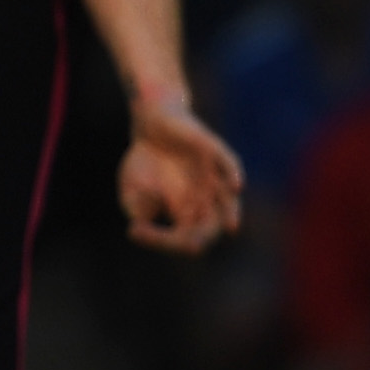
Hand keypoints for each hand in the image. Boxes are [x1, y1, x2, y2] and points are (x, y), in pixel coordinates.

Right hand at [120, 102, 243, 255]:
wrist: (150, 124)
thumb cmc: (143, 163)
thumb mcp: (133, 193)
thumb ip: (138, 213)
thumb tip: (138, 229)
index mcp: (189, 214)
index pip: (183, 239)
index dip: (162, 241)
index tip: (137, 232)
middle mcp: (205, 199)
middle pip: (211, 228)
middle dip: (200, 238)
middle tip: (189, 245)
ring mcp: (212, 175)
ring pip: (229, 200)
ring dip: (230, 214)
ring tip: (231, 228)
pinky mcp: (213, 149)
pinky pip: (230, 164)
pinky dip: (234, 175)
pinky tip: (236, 188)